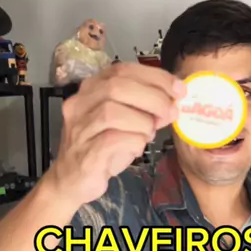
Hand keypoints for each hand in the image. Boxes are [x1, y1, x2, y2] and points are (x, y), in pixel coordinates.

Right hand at [48, 62, 185, 205]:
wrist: (72, 180)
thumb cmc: (100, 147)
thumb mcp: (125, 120)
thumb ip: (144, 107)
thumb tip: (173, 101)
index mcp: (91, 89)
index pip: (123, 70)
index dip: (154, 77)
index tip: (178, 89)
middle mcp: (80, 103)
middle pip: (117, 86)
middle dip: (152, 97)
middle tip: (170, 112)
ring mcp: (80, 128)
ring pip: (112, 112)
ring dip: (142, 122)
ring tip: (150, 133)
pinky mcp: (85, 153)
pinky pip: (112, 140)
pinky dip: (133, 141)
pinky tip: (138, 146)